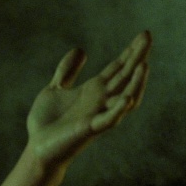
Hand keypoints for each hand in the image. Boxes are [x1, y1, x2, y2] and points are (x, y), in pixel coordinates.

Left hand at [24, 31, 151, 168]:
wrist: (37, 149)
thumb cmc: (47, 123)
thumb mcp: (55, 89)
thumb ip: (67, 71)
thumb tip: (80, 50)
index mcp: (94, 91)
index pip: (118, 68)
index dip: (130, 52)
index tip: (144, 35)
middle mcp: (101, 101)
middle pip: (125, 77)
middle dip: (137, 57)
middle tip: (148, 37)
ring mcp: (97, 115)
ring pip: (125, 98)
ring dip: (136, 83)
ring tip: (145, 65)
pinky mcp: (89, 130)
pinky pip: (108, 121)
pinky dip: (118, 111)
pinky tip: (126, 98)